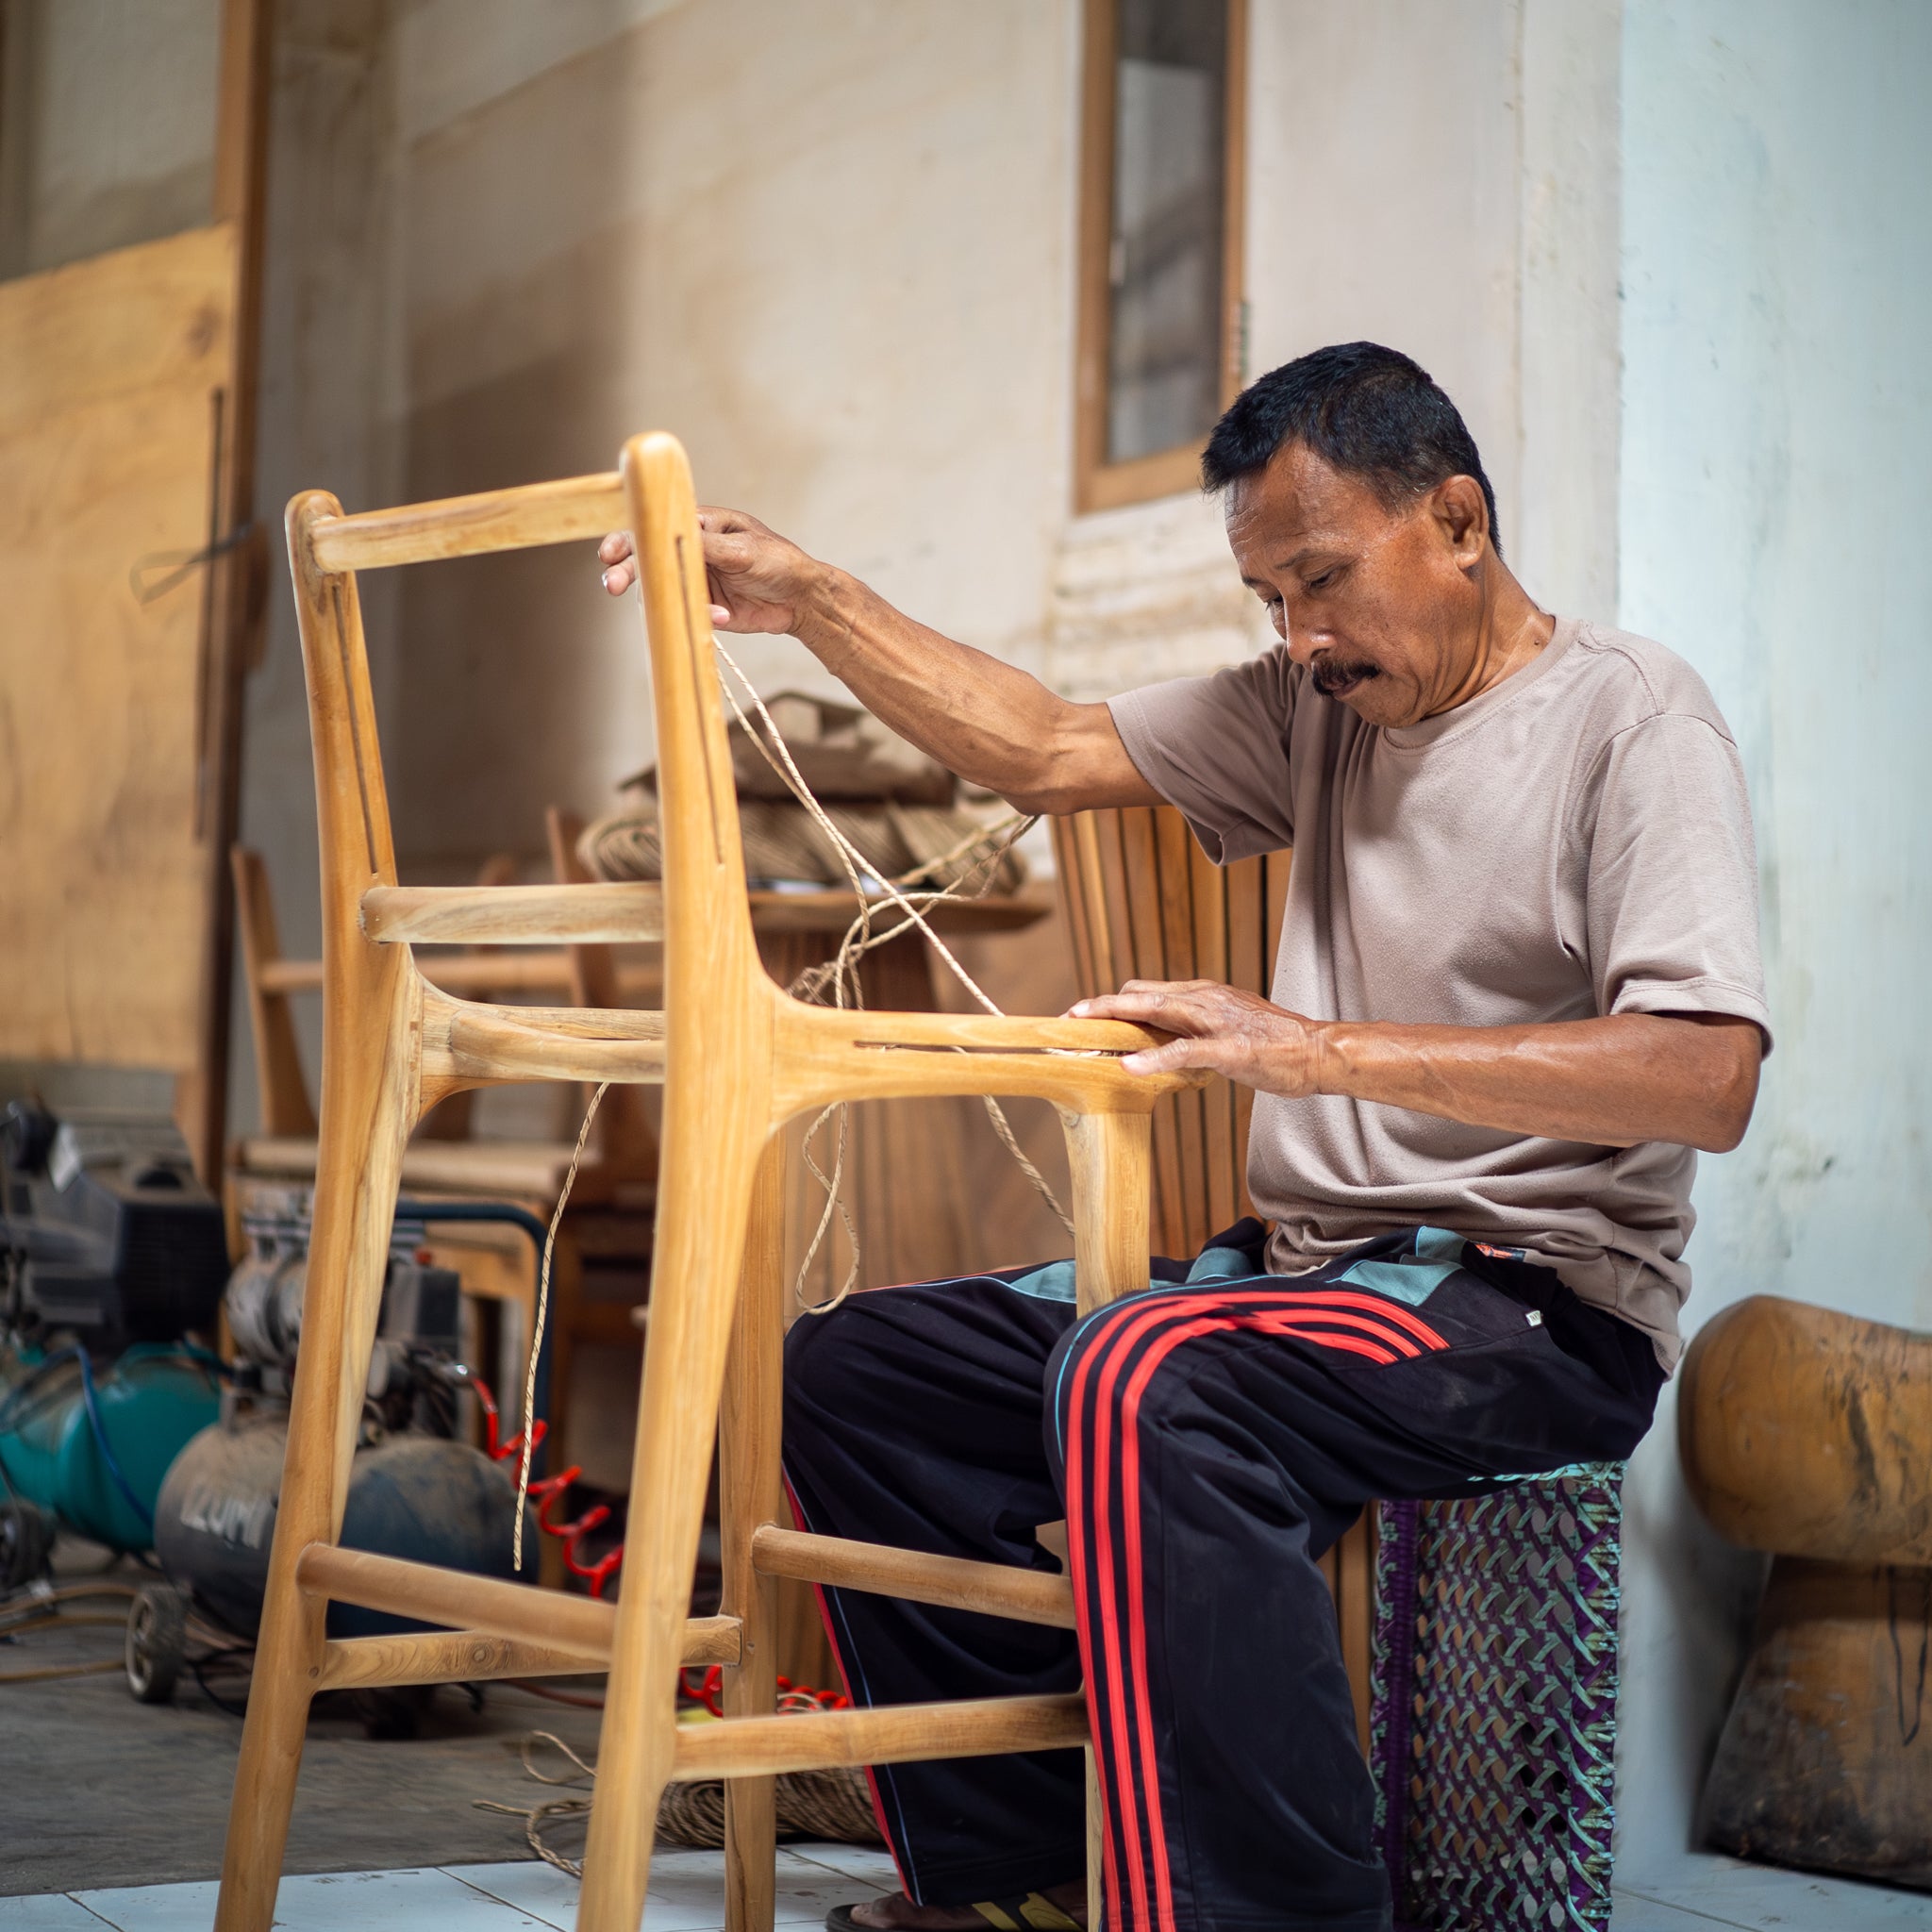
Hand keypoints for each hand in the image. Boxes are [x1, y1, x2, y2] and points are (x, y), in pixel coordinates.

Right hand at [598, 506, 830, 635]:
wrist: (801, 599)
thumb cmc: (777, 561)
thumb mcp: (743, 550)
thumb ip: (706, 547)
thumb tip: (669, 540)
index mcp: (698, 527)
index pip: (653, 527)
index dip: (627, 538)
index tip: (610, 553)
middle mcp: (691, 552)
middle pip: (647, 560)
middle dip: (627, 572)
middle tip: (613, 585)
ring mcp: (694, 580)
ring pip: (662, 591)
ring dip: (667, 601)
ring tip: (699, 608)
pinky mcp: (702, 607)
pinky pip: (685, 613)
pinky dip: (697, 618)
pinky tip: (720, 618)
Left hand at [1068, 980, 1324, 1092]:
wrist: (1319, 1051)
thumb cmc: (1276, 1045)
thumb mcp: (1228, 1029)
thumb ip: (1196, 1031)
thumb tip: (1165, 1044)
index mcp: (1204, 994)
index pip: (1147, 990)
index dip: (1113, 1002)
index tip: (1084, 1016)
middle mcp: (1205, 999)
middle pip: (1141, 994)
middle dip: (1101, 1005)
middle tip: (1068, 1016)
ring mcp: (1216, 1021)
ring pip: (1155, 1010)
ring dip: (1115, 1017)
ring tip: (1081, 1025)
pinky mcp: (1229, 1048)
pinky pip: (1183, 1051)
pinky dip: (1153, 1058)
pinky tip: (1128, 1067)